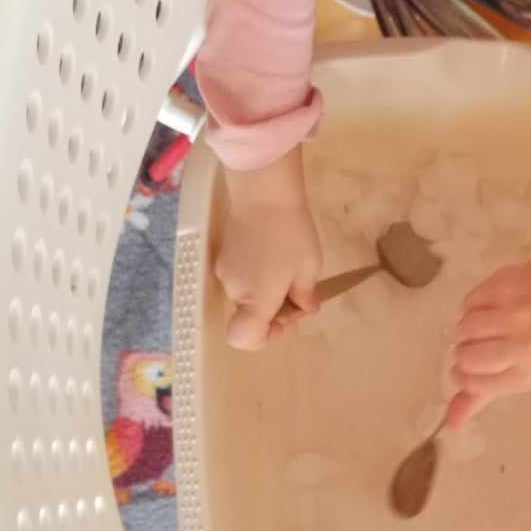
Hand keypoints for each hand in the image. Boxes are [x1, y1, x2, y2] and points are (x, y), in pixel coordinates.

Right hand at [216, 149, 321, 350]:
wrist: (263, 191)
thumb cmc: (291, 232)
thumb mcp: (308, 267)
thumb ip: (304, 295)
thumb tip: (304, 308)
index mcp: (255, 300)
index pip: (243, 339)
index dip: (266, 337)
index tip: (287, 318)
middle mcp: (234, 291)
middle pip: (250, 317)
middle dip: (276, 310)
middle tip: (301, 291)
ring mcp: (224, 272)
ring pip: (246, 296)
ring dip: (268, 292)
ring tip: (291, 270)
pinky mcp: (222, 255)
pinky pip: (241, 279)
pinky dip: (257, 277)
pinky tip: (274, 257)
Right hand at [448, 261, 530, 426]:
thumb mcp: (516, 375)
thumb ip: (480, 397)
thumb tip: (450, 424)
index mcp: (528, 372)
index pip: (474, 383)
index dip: (461, 376)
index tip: (463, 370)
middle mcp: (527, 344)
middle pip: (467, 355)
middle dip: (462, 352)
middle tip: (473, 347)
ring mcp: (519, 313)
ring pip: (465, 327)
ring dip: (464, 329)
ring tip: (478, 329)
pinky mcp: (509, 286)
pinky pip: (469, 302)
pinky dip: (471, 307)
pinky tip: (486, 308)